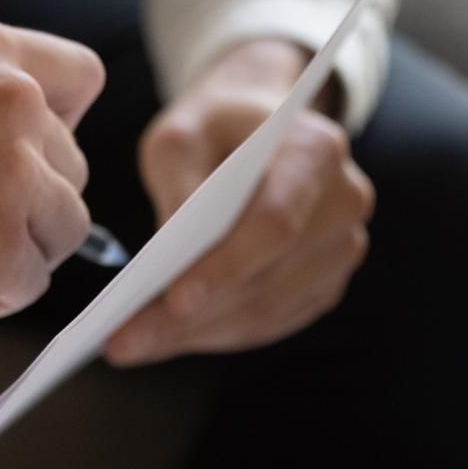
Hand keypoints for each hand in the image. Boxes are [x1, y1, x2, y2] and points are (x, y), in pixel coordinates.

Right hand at [0, 18, 102, 399]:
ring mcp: (20, 172)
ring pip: (62, 228)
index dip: (57, 125)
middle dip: (28, 202)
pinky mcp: (13, 245)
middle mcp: (15, 99)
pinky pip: (30, 283)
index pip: (80, 76)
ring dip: (12, 250)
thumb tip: (26, 152)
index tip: (19, 156)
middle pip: (72, 166)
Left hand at [107, 40, 373, 365]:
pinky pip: (270, 321)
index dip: (227, 266)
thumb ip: (177, 184)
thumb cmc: (214, 126)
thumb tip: (167, 255)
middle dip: (193, 317)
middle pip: (268, 277)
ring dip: (197, 335)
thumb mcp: (180, 133)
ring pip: (267, 309)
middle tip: (124, 339)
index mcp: (315, 150)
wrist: (257, 125)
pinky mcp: (325, 280)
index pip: (275, 222)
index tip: (174, 299)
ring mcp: (340, 246)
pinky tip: (167, 339)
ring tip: (132, 344)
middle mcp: (343, 202)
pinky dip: (216, 334)